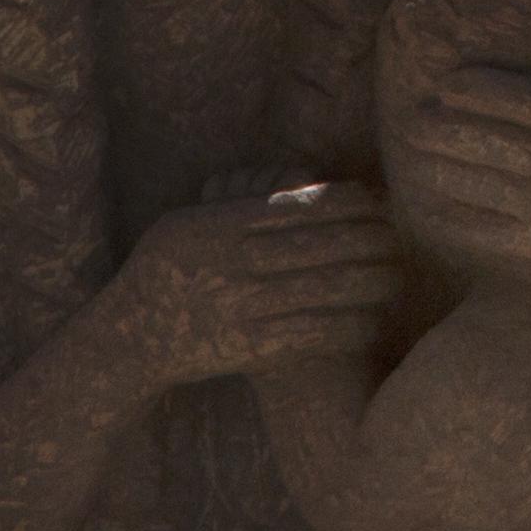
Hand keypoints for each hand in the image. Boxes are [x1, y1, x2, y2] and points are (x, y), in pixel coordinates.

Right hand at [90, 181, 408, 397]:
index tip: (375, 199)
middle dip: (368, 237)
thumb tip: (303, 182)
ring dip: (368, 281)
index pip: (300, 207)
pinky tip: (372, 321)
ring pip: (322, 290)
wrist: (130, 337)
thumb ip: (239, 204)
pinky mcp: (250, 348)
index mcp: (224, 226)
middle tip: (400, 233)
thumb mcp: (188, 221)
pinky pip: (310, 335)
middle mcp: (236, 264)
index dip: (346, 203)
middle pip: (320, 245)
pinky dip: (346, 326)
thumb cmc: (164, 268)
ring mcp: (244, 308)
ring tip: (396, 275)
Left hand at [402, 0, 530, 297]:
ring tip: (417, 155)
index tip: (446, 80)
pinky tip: (436, 210)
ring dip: (444, 169)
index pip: (520, 101)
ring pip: (482, 185)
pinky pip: (489, 231)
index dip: (479, 90)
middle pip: (490, 141)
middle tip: (411, 116)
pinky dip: (459, 218)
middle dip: (447, 128)